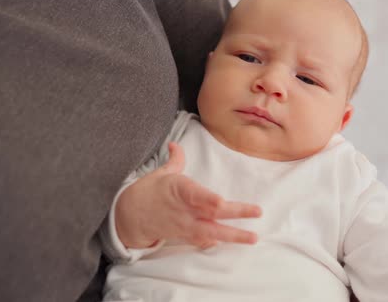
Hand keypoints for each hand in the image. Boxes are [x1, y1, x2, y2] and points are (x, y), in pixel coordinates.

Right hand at [116, 142, 261, 248]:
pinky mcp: (184, 235)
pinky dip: (215, 242)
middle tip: (257, 211)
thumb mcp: (161, 173)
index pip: (193, 194)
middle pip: (211, 212)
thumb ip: (175, 159)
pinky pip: (202, 240)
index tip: (220, 201)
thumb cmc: (149, 191)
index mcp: (177, 189)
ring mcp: (185, 225)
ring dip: (233, 235)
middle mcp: (183, 209)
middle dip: (236, 212)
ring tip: (253, 237)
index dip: (207, 199)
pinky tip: (230, 242)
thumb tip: (174, 144)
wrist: (130, 215)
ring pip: (211, 231)